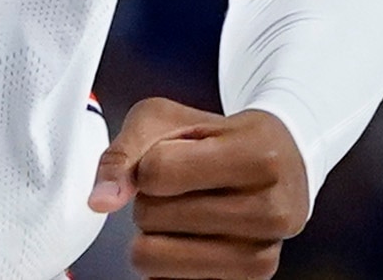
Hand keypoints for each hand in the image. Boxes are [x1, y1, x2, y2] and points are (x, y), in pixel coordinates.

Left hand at [88, 97, 309, 278]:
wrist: (281, 164)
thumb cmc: (221, 139)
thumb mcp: (170, 120)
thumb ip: (125, 151)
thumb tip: (101, 201)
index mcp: (260, 154)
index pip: (157, 171)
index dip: (148, 163)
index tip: (173, 158)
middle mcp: (272, 209)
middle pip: (152, 216)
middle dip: (151, 200)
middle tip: (182, 187)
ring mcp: (263, 253)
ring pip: (155, 257)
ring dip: (155, 234)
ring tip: (184, 213)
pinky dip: (166, 263)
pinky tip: (190, 239)